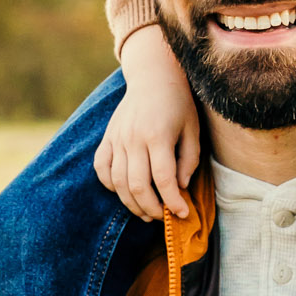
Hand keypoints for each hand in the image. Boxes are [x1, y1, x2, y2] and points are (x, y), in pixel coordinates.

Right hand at [94, 26, 199, 219]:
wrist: (153, 77)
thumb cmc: (178, 104)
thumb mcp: (193, 129)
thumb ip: (189, 159)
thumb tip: (180, 187)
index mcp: (158, 136)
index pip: (164, 179)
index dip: (173, 202)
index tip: (182, 214)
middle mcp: (134, 138)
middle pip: (138, 185)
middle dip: (151, 209)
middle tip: (162, 218)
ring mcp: (117, 139)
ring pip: (118, 182)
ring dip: (132, 203)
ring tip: (146, 212)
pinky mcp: (107, 138)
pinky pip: (102, 168)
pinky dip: (110, 185)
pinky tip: (124, 191)